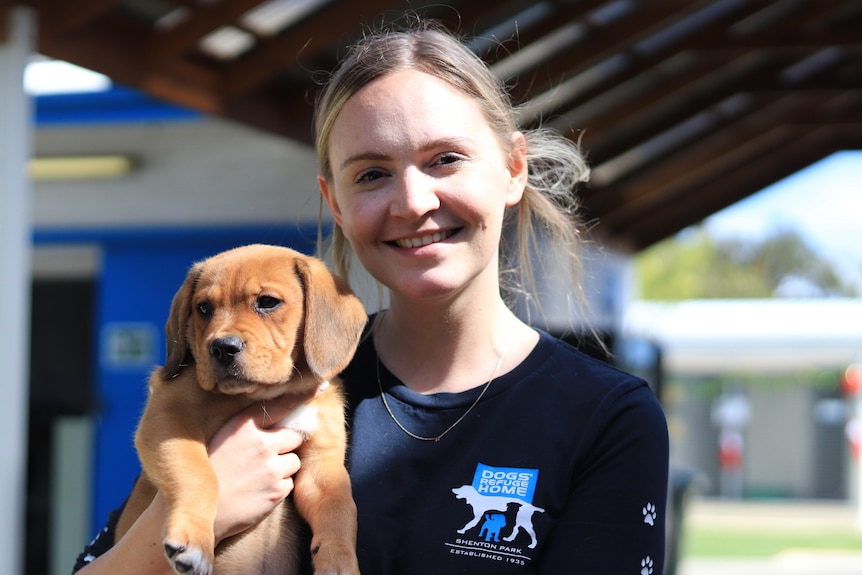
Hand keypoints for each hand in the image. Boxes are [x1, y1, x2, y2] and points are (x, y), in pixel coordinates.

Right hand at [208, 397, 304, 541]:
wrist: (199, 511)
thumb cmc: (207, 473)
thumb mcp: (220, 438)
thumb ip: (246, 427)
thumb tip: (274, 416)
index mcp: (244, 426)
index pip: (281, 405)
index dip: (302, 396)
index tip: (320, 386)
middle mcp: (262, 443)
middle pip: (294, 435)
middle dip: (286, 445)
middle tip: (266, 456)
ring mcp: (271, 468)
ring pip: (294, 461)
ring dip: (283, 467)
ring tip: (258, 476)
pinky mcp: (277, 491)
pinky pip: (289, 483)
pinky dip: (279, 487)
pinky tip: (259, 491)